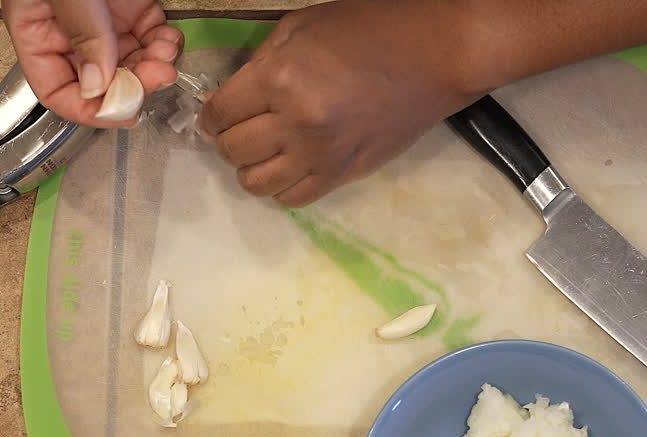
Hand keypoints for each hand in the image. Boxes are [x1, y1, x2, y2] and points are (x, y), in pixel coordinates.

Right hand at [3, 0, 183, 126]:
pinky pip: (150, 39)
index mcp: (36, 27)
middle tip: (156, 77)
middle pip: (100, 82)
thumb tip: (96, 86)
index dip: (87, 109)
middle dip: (133, 85)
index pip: (55, 89)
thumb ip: (81, 31)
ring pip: (131, 64)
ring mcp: (103, 18)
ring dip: (153, 67)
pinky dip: (164, 45)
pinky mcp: (132, 5)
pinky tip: (169, 37)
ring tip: (166, 53)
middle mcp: (69, 29)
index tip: (120, 111)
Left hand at [198, 0, 476, 206]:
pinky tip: (288, 167)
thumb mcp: (302, 27)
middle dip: (228, 139)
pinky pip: (293, 199)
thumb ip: (262, 62)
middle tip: (241, 127)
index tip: (217, 114)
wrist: (435, 56)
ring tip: (263, 151)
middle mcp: (294, 124)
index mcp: (279, 79)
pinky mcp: (343, 175)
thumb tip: (234, 95)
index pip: (219, 115)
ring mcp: (320, 156)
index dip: (210, 116)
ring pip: (257, 183)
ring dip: (251, 167)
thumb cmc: (370, 29)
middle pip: (233, 151)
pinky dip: (281, 187)